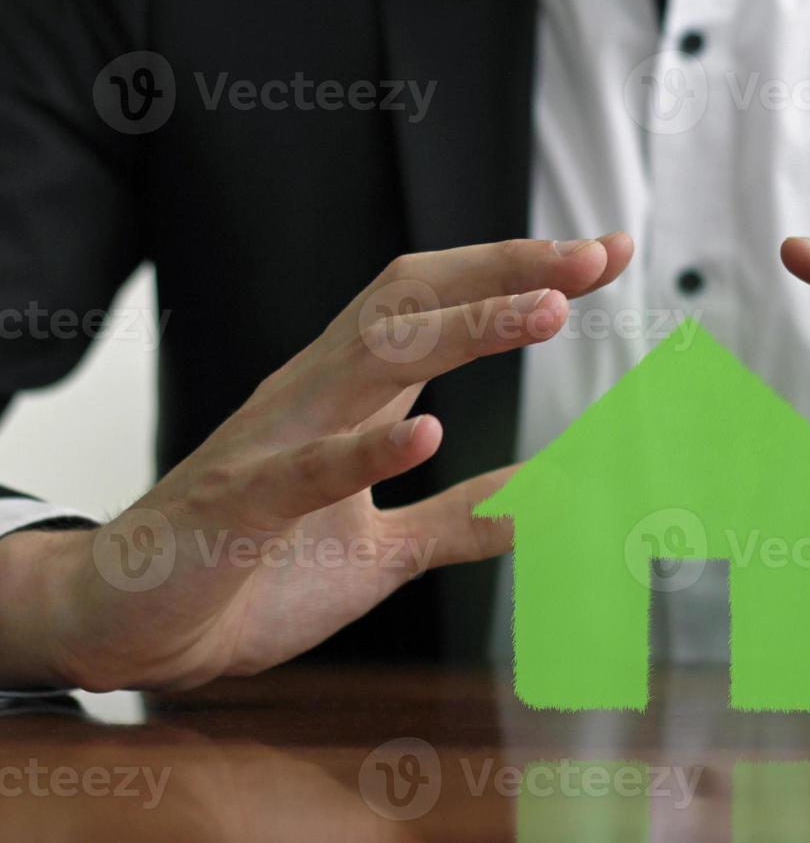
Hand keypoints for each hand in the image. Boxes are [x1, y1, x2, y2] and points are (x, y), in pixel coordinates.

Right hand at [5, 234, 632, 691]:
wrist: (133, 625)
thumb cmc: (250, 571)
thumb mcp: (384, 550)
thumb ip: (462, 518)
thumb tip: (548, 499)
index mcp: (349, 397)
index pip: (439, 307)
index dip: (518, 276)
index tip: (604, 256)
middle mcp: (316, 396)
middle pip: (413, 301)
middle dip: (505, 272)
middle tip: (593, 257)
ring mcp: (275, 443)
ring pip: (371, 358)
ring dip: (463, 330)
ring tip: (547, 311)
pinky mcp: (237, 506)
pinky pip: (303, 468)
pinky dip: (365, 450)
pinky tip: (427, 432)